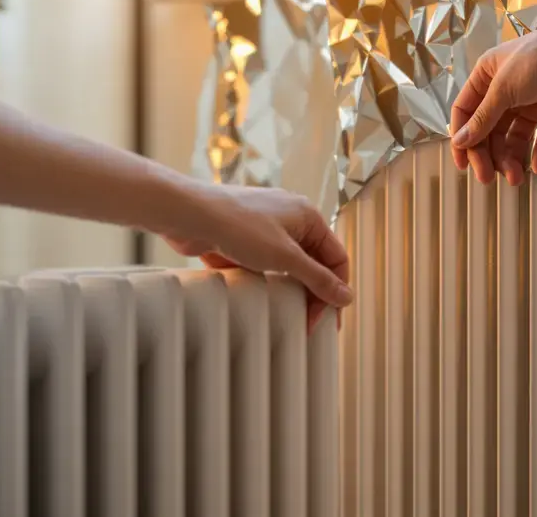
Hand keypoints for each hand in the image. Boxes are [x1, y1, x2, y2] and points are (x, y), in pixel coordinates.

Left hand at [165, 185, 351, 314]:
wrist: (191, 215)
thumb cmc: (238, 224)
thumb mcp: (285, 257)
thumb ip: (317, 278)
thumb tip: (345, 295)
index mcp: (309, 216)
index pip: (337, 258)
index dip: (336, 290)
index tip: (327, 319)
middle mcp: (291, 220)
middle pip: (315, 263)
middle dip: (315, 292)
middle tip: (310, 322)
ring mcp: (267, 229)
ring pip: (291, 265)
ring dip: (294, 289)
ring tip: (292, 314)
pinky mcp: (245, 239)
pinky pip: (267, 265)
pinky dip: (271, 282)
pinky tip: (267, 298)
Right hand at [450, 14, 536, 184]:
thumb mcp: (504, 88)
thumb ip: (483, 119)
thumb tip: (459, 142)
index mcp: (487, 77)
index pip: (466, 113)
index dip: (462, 139)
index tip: (462, 164)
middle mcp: (506, 92)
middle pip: (489, 131)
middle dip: (488, 156)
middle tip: (488, 177)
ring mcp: (530, 105)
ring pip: (514, 140)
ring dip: (512, 160)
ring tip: (517, 177)